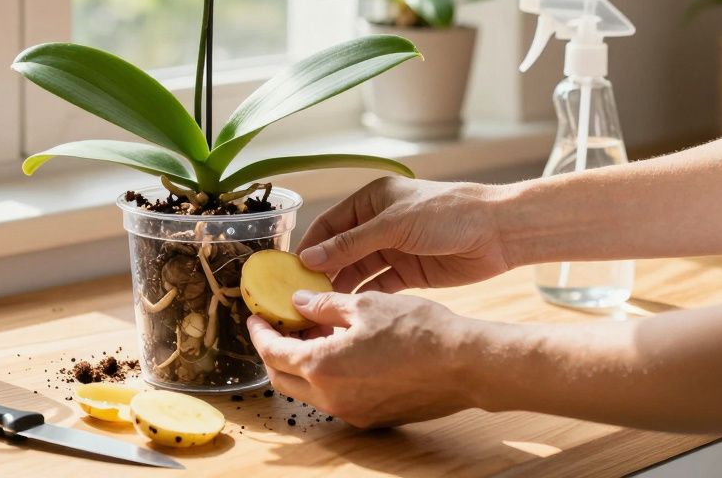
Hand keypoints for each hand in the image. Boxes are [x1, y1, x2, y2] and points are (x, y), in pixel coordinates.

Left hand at [246, 290, 476, 427]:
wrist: (464, 365)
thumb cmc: (418, 330)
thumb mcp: (366, 304)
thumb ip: (325, 304)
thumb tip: (299, 303)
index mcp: (322, 367)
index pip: (273, 352)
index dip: (260, 332)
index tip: (256, 317)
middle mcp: (331, 397)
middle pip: (283, 378)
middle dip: (274, 351)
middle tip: (278, 325)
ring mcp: (352, 412)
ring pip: (308, 391)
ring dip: (302, 363)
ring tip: (315, 331)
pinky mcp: (372, 418)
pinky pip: (335, 398)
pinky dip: (327, 375)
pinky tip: (342, 349)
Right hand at [297, 177, 512, 292]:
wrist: (498, 231)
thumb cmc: (446, 213)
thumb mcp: (393, 225)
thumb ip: (350, 244)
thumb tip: (309, 259)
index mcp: (371, 201)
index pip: (329, 225)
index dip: (310, 248)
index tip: (290, 272)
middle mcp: (378, 224)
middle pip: (341, 251)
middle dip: (322, 272)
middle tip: (303, 298)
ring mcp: (394, 249)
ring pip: (358, 270)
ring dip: (342, 287)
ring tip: (323, 309)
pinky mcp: (409, 272)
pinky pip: (379, 285)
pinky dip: (365, 297)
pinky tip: (350, 311)